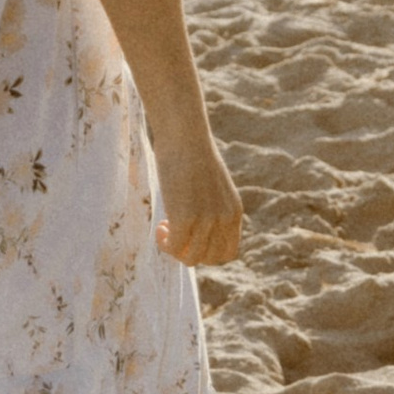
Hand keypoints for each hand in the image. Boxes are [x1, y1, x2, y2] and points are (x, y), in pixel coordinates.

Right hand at [153, 132, 242, 268]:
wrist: (184, 135)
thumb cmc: (192, 153)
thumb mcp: (211, 185)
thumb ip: (210, 206)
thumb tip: (194, 222)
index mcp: (233, 211)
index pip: (228, 252)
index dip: (208, 252)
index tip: (192, 237)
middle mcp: (223, 219)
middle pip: (211, 259)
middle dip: (191, 253)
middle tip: (176, 234)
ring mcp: (205, 220)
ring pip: (193, 258)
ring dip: (176, 250)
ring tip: (166, 229)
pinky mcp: (184, 218)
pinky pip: (175, 247)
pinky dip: (165, 243)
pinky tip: (160, 226)